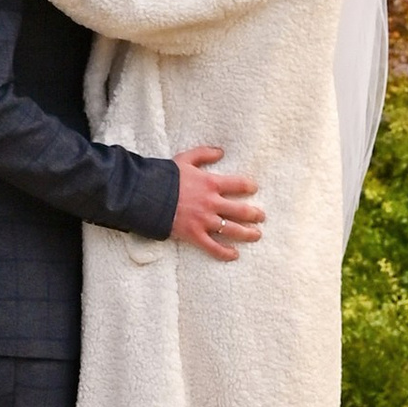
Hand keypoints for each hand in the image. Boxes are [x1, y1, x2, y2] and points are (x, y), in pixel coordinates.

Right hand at [171, 141, 263, 261]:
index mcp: (211, 183)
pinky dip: (225, 252)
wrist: (146, 195)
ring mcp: (204, 220)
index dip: (249, 187)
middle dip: (254, 214)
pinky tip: (234, 255)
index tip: (254, 189)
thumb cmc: (165, 176)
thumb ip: (204, 153)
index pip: (239, 185)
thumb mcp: (185, 159)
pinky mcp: (194, 235)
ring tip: (256, 235)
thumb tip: (221, 151)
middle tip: (261, 216)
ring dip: (247, 234)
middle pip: (241, 210)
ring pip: (232, 230)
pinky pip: (213, 247)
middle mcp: (211, 203)